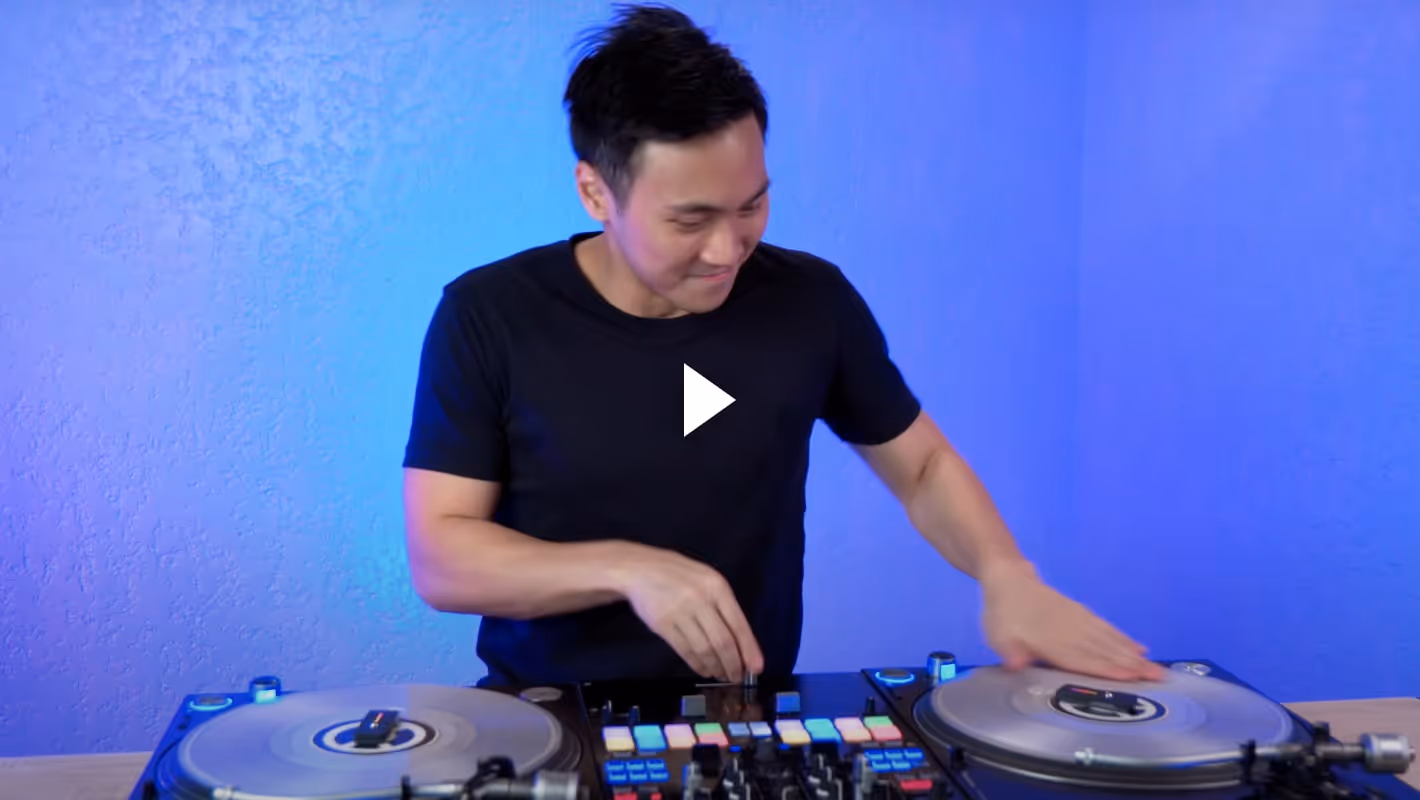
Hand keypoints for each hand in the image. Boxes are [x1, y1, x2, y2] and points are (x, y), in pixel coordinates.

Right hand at [613, 543, 764, 681]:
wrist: (640, 569)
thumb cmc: (679, 574)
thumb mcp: (707, 579)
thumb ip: (723, 604)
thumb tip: (741, 641)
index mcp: (717, 587)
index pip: (738, 624)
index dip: (749, 649)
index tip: (756, 668)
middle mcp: (700, 600)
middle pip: (722, 641)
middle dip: (733, 664)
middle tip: (738, 677)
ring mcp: (680, 612)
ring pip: (704, 648)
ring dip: (716, 666)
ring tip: (722, 675)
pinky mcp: (662, 625)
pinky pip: (684, 650)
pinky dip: (696, 664)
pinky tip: (704, 669)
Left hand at [978, 560, 1163, 681]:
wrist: (1009, 579)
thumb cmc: (1003, 615)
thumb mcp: (998, 636)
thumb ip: (1010, 653)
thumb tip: (1015, 666)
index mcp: (1052, 642)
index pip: (1085, 660)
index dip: (1109, 670)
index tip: (1134, 679)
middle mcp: (1072, 632)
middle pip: (1106, 652)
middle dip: (1134, 666)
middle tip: (1161, 678)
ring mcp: (1080, 622)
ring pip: (1111, 641)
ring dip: (1134, 655)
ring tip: (1157, 668)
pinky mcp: (1083, 614)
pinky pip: (1107, 629)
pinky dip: (1124, 639)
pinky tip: (1139, 648)